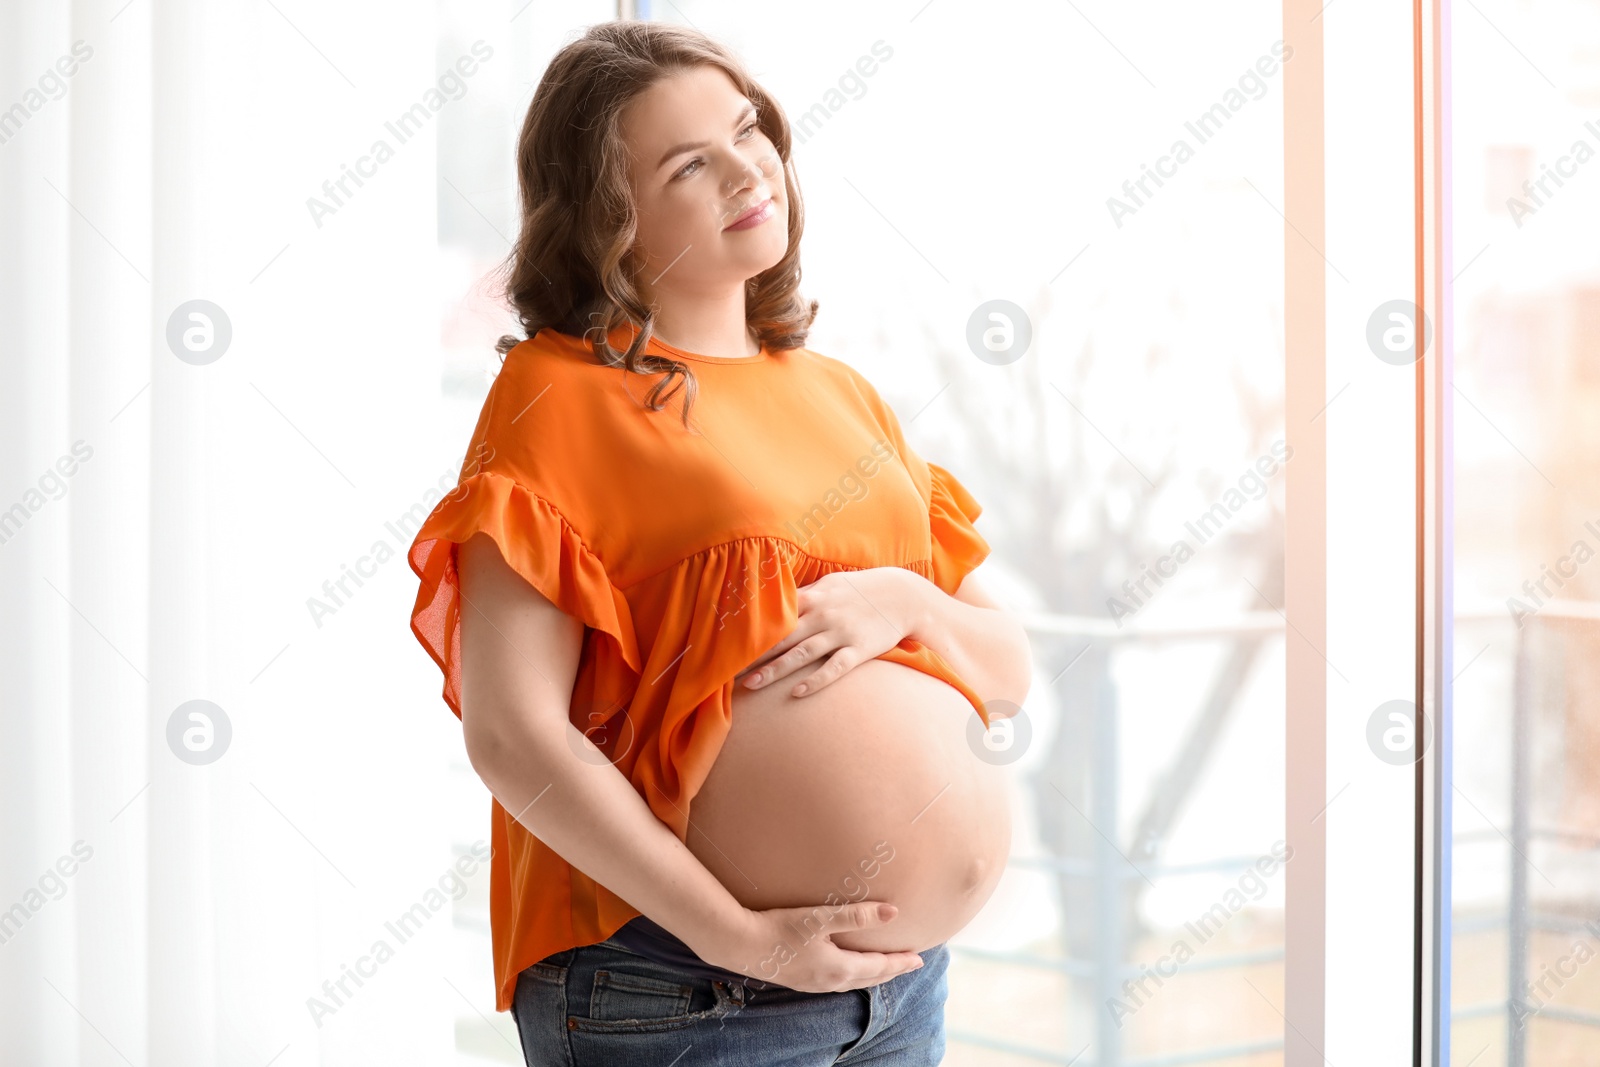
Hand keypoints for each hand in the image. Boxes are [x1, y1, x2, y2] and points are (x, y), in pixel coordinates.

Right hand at [698, 900, 925, 992]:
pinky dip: (852, 976)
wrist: (741, 944)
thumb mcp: (821, 918)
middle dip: (891, 971)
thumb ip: (857, 915)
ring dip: (872, 975)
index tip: (919, 959)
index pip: (879, 967)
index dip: (900, 962)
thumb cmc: (780, 927)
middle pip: (870, 978)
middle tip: (909, 964)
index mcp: (839, 968)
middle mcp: (829, 981)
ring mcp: (813, 984)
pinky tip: (846, 969)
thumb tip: (893, 913)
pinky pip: (837, 982)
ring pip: (853, 982)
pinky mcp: (800, 980)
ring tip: (883, 968)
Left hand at [735, 567, 929, 697]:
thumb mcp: (830, 584)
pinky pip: (834, 668)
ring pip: (801, 654)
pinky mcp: (859, 649)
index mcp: (814, 597)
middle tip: (727, 670)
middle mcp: (824, 614)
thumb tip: (774, 603)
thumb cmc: (861, 590)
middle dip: (753, 654)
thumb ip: (804, 595)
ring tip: (751, 685)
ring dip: (774, 670)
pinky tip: (798, 692)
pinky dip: (816, 680)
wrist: (904, 595)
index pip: (774, 614)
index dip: (750, 628)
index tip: (726, 641)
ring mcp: (841, 633)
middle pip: (781, 637)